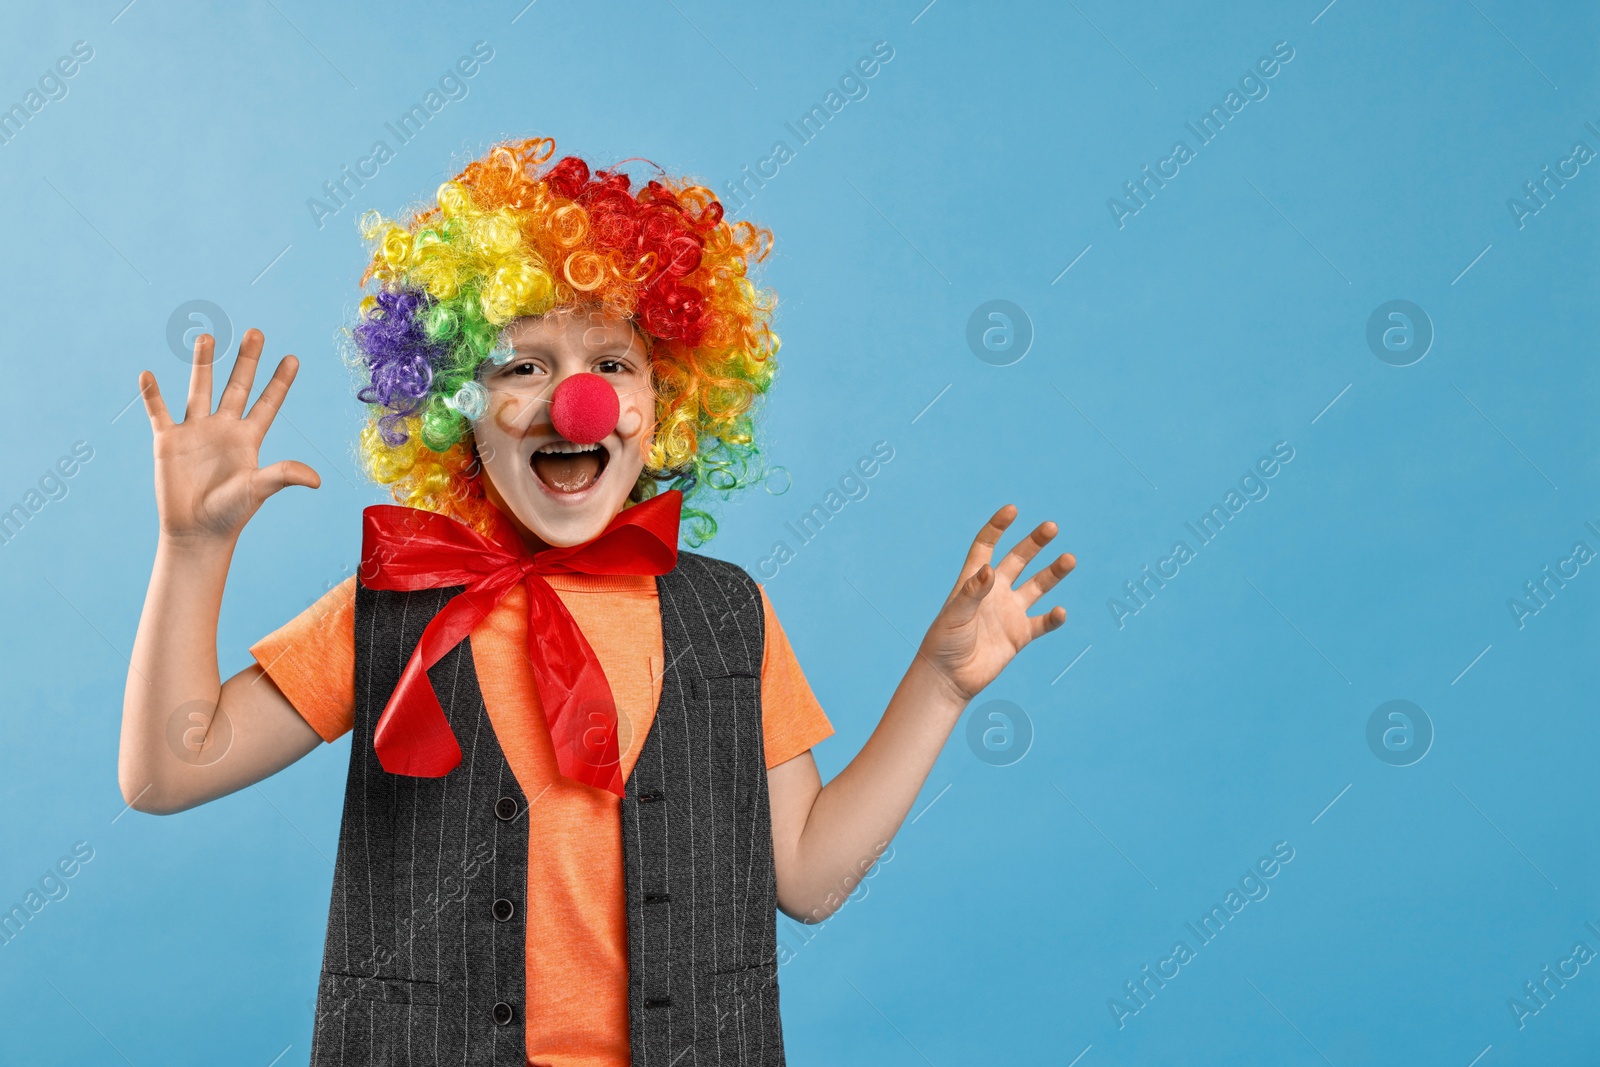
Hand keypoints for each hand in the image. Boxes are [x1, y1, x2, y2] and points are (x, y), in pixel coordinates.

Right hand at [139, 329, 319, 543]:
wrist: (197, 532)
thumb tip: (315, 479)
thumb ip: (283, 475)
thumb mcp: (258, 489)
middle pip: (237, 386)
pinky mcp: (168, 441)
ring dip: (202, 364)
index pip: (267, 403)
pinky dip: (152, 394)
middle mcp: (223, 429)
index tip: (293, 357)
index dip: (280, 381)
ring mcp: (195, 432)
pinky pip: (158, 412)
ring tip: (207, 337)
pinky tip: (148, 375)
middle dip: (246, 360)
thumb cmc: (231, 513)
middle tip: (255, 331)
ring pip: (199, 389)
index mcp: (248, 438)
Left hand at [916, 505, 1074, 703]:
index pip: (986, 547)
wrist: (949, 677)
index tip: (1012, 510)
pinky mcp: (1020, 635)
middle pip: (1018, 560)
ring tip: (1069, 559)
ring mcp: (1009, 612)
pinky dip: (1053, 618)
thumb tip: (991, 569)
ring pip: (1037, 586)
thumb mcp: (955, 614)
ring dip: (1053, 573)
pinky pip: (1042, 623)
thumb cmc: (944, 642)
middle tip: (1052, 527)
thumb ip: (973, 592)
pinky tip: (1060, 612)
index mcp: (974, 581)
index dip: (997, 527)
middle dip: (1035, 543)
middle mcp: (995, 592)